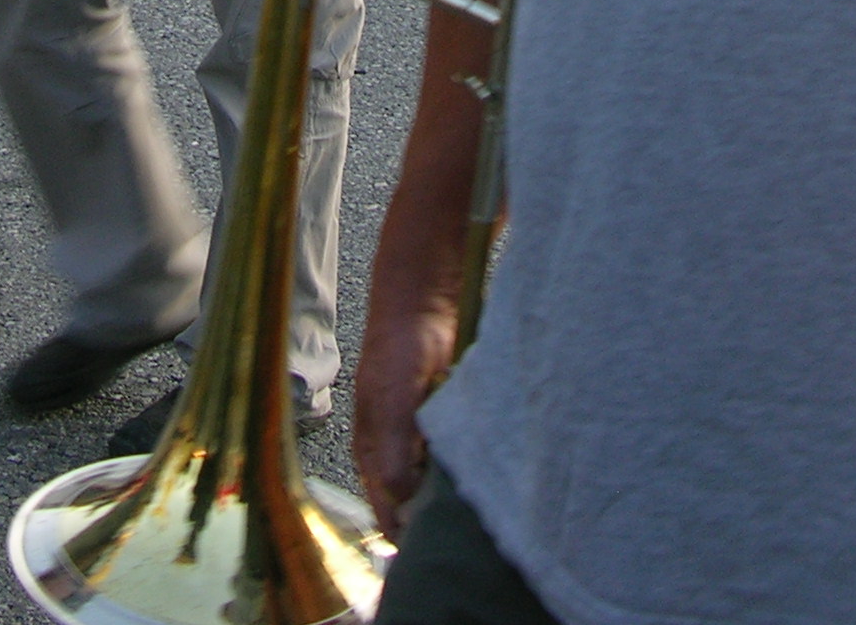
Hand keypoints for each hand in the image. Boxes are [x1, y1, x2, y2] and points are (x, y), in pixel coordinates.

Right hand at [352, 294, 459, 538]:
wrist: (425, 304)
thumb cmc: (398, 352)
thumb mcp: (390, 408)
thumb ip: (390, 460)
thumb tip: (401, 509)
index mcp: (372, 456)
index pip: (386, 515)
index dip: (405, 536)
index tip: (434, 550)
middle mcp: (396, 454)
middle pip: (414, 506)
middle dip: (434, 519)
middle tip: (462, 530)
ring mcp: (423, 441)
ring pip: (438, 486)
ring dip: (453, 494)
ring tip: (475, 503)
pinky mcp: (448, 425)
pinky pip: (457, 459)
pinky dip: (468, 467)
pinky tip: (484, 470)